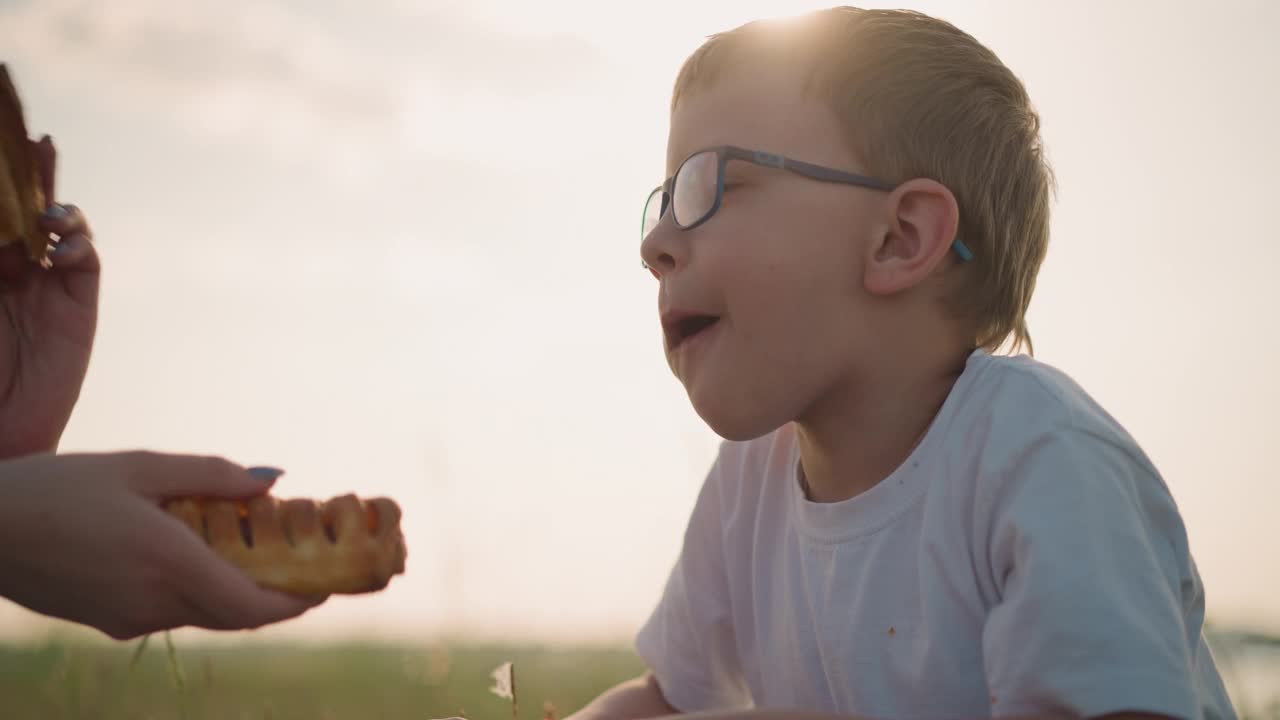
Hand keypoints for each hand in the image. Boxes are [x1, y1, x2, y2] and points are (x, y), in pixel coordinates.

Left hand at [0, 135, 99, 456]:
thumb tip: (3, 225)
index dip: (2, 179)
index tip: (6, 141)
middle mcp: (9, 271)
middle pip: (24, 210)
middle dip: (32, 176)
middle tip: (37, 142)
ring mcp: (46, 288)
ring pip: (59, 230)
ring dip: (58, 208)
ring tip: (50, 206)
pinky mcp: (77, 309)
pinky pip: (85, 264)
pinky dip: (81, 245)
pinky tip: (67, 244)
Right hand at [0, 451, 326, 639]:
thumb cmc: (58, 488)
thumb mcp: (139, 467)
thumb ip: (210, 476)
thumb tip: (271, 484)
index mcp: (169, 564)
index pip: (253, 606)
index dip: (297, 601)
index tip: (328, 584)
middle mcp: (154, 603)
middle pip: (235, 614)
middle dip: (275, 596)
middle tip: (303, 565)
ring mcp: (129, 618)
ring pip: (204, 612)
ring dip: (235, 588)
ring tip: (253, 546)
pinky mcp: (108, 621)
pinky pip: (171, 610)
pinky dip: (199, 589)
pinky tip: (197, 552)